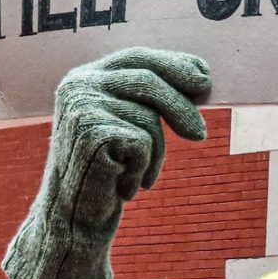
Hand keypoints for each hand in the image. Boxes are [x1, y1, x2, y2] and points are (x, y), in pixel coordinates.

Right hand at [3, 49, 209, 278]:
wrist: (73, 221)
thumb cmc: (105, 177)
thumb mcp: (126, 129)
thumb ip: (149, 100)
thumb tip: (202, 77)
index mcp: (84, 78)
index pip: (137, 57)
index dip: (174, 64)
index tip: (204, 76)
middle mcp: (78, 85)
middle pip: (148, 80)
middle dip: (181, 107)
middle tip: (201, 136)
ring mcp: (82, 106)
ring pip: (148, 117)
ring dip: (155, 154)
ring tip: (138, 177)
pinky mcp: (92, 131)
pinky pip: (143, 142)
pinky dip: (143, 168)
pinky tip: (123, 186)